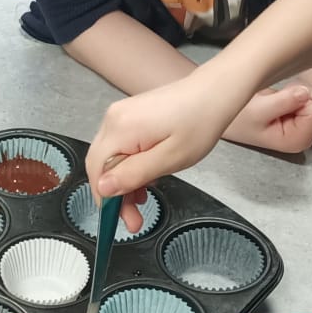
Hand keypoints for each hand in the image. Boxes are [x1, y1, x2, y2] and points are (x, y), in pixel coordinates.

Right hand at [87, 66, 253, 206]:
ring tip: (143, 199)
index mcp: (120, 128)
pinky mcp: (130, 115)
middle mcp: (114, 118)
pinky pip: (121, 146)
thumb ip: (133, 175)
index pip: (97, 170)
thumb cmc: (199, 122)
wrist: (214, 92)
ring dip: (124, 181)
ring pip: (111, 157)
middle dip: (115, 194)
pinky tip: (145, 178)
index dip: (105, 199)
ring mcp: (121, 115)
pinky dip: (129, 165)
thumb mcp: (169, 159)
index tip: (119, 219)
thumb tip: (103, 189)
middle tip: (134, 219)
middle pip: (101, 165)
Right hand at [223, 84, 311, 156]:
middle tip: (274, 102)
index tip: (278, 104)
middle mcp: (304, 134)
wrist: (228, 115)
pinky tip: (277, 99)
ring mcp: (303, 124)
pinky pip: (308, 94)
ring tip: (274, 101)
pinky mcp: (300, 114)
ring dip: (294, 92)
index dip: (298, 102)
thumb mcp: (258, 110)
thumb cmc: (239, 119)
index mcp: (298, 140)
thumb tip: (305, 92)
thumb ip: (284, 102)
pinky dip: (293, 90)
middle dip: (297, 97)